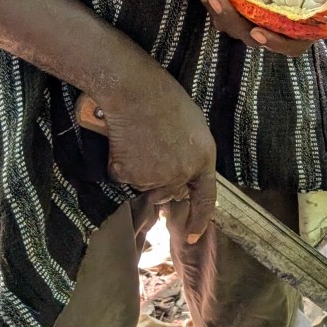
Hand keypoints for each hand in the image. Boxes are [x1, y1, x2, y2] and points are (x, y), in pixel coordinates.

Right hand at [99, 72, 216, 243]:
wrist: (135, 91)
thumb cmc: (164, 97)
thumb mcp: (193, 123)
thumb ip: (192, 151)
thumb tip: (185, 168)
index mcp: (202, 158)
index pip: (206, 198)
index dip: (200, 219)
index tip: (194, 236)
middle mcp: (181, 173)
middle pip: (169, 192)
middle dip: (161, 180)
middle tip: (151, 150)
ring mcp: (155, 177)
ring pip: (145, 184)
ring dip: (140, 169)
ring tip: (139, 139)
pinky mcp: (129, 175)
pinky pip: (123, 176)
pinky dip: (120, 163)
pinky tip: (123, 141)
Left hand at [194, 0, 326, 57]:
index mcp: (302, 18)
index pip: (293, 45)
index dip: (276, 45)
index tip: (259, 33)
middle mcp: (276, 23)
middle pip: (255, 38)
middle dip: (235, 24)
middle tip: (220, 1)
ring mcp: (254, 15)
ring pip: (234, 28)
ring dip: (218, 14)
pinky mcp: (236, 4)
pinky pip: (221, 12)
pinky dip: (208, 2)